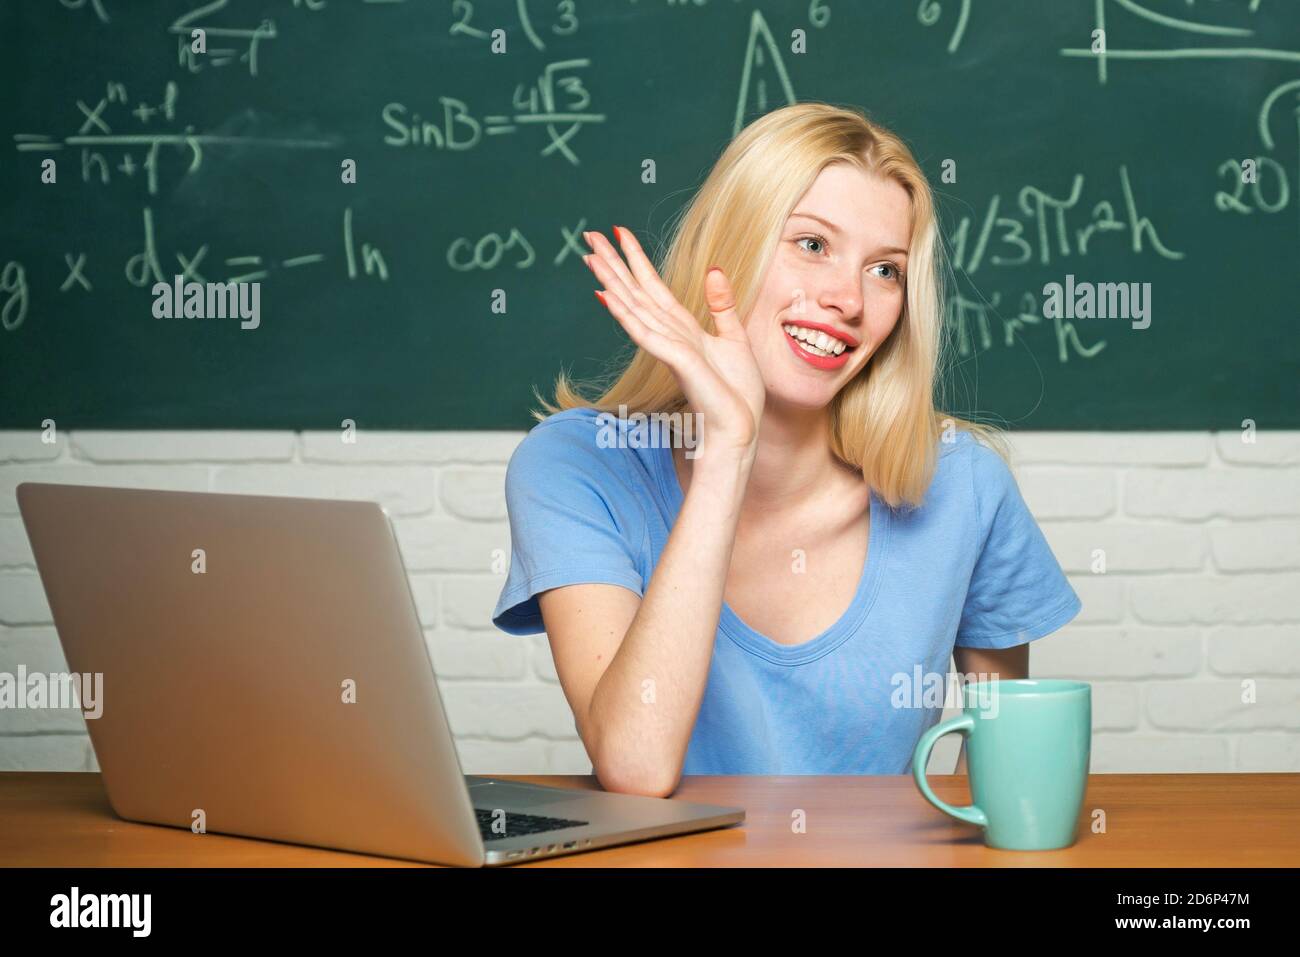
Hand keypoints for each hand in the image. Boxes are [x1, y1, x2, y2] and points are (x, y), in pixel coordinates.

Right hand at [583, 226, 764, 459]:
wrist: (738, 428)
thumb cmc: (736, 394)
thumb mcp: (735, 338)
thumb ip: (721, 305)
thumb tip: (714, 269)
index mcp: (682, 328)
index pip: (654, 287)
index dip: (637, 260)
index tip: (620, 233)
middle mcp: (669, 334)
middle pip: (636, 291)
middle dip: (614, 263)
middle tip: (590, 234)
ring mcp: (667, 347)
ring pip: (634, 306)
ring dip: (611, 281)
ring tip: (590, 256)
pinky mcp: (674, 360)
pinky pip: (645, 332)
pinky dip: (626, 314)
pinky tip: (607, 296)